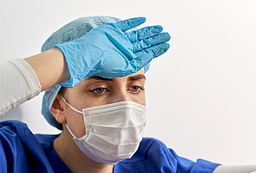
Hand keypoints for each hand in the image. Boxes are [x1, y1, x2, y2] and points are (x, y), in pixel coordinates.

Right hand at [55, 17, 169, 86]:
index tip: (166, 45)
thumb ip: (138, 63)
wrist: (88, 56)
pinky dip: (134, 22)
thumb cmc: (102, 66)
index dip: (157, 48)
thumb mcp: (124, 68)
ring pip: (137, 33)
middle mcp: (125, 48)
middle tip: (167, 35)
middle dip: (156, 39)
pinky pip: (125, 24)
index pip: (146, 52)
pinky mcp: (112, 30)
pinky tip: (143, 20)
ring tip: (160, 29)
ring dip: (149, 31)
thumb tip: (150, 57)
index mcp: (128, 58)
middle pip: (144, 42)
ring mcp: (119, 39)